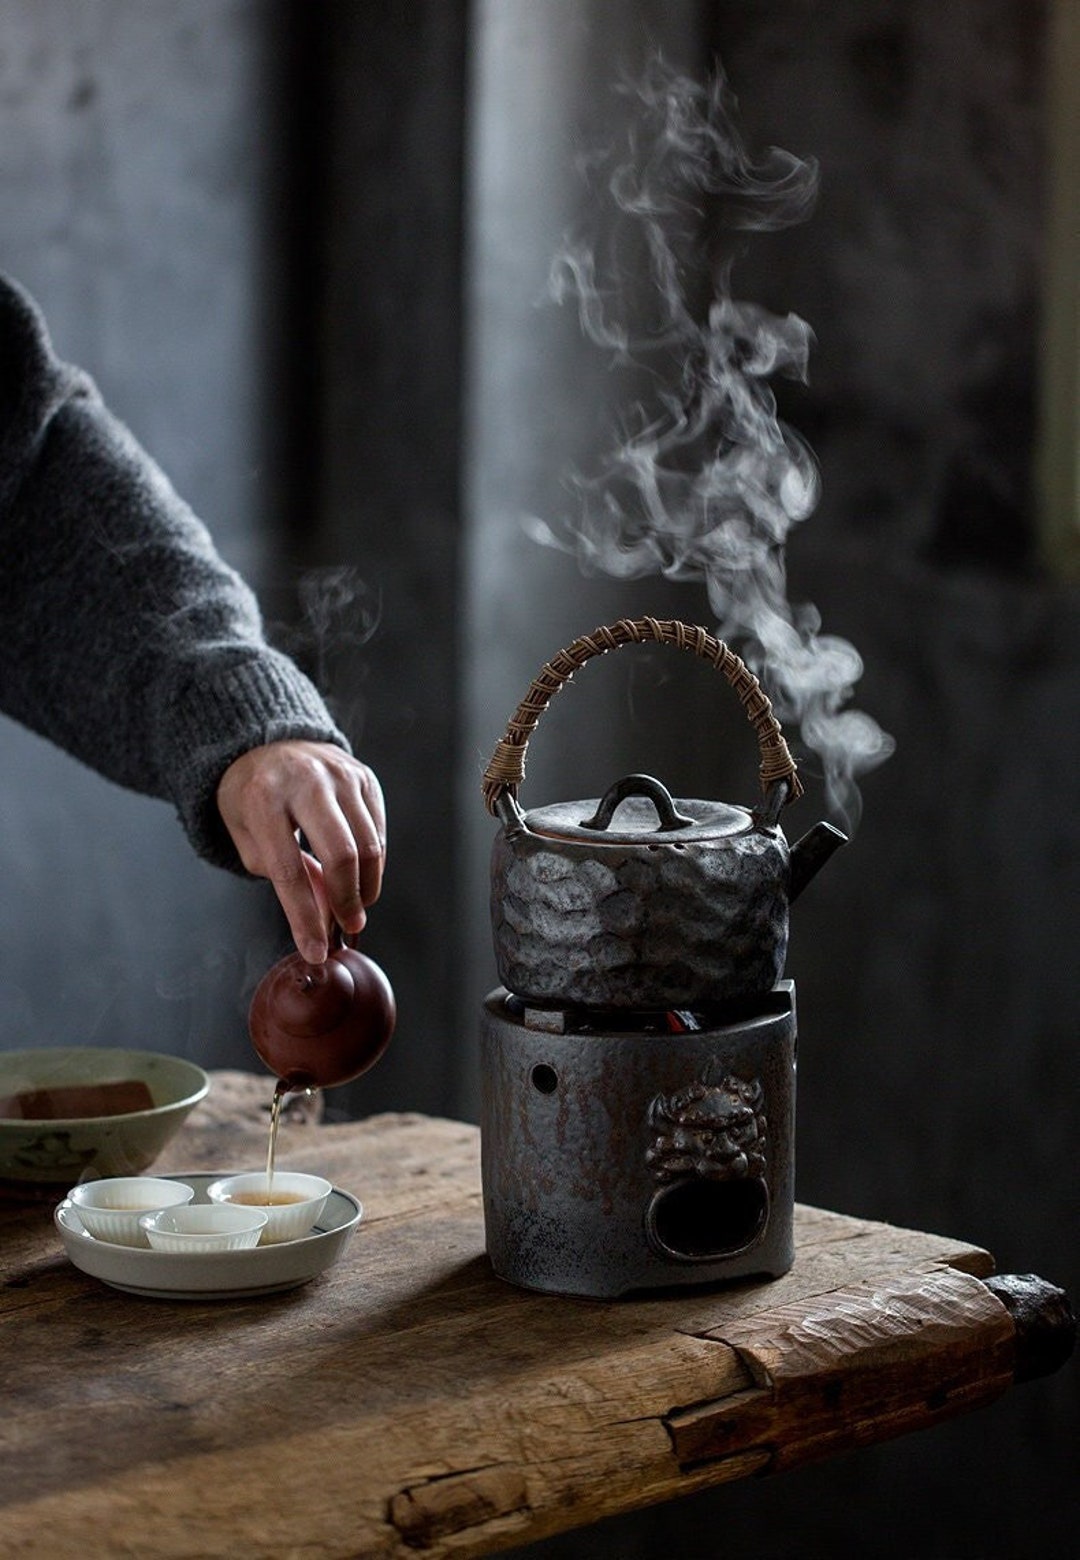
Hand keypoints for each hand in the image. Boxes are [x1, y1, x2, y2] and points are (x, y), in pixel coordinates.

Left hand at [216, 741, 385, 963]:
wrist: (269, 743)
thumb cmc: (252, 798)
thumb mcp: (248, 838)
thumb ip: (284, 876)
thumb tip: (326, 915)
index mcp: (263, 799)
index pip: (289, 871)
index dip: (304, 918)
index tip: (316, 950)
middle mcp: (305, 781)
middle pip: (340, 854)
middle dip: (347, 901)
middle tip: (348, 927)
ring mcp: (340, 775)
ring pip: (368, 844)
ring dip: (366, 886)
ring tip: (356, 906)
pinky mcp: (364, 777)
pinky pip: (378, 830)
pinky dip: (374, 862)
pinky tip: (361, 876)